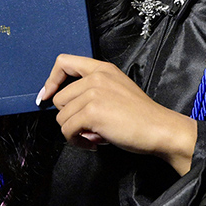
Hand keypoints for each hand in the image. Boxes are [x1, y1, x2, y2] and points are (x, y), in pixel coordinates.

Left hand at [38, 55, 197, 174]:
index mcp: (102, 69)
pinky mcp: (92, 112)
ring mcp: (93, 93)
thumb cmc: (141, 115)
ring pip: (62, 117)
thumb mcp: (117, 89)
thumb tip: (68, 108)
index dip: (51, 80)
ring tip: (94, 136)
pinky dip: (77, 142)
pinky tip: (94, 143)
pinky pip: (67, 130)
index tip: (46, 95)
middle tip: (90, 127)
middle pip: (59, 99)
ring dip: (74, 132)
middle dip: (70, 117)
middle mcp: (96, 77)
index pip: (64, 62)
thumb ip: (93, 90)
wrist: (159, 128)